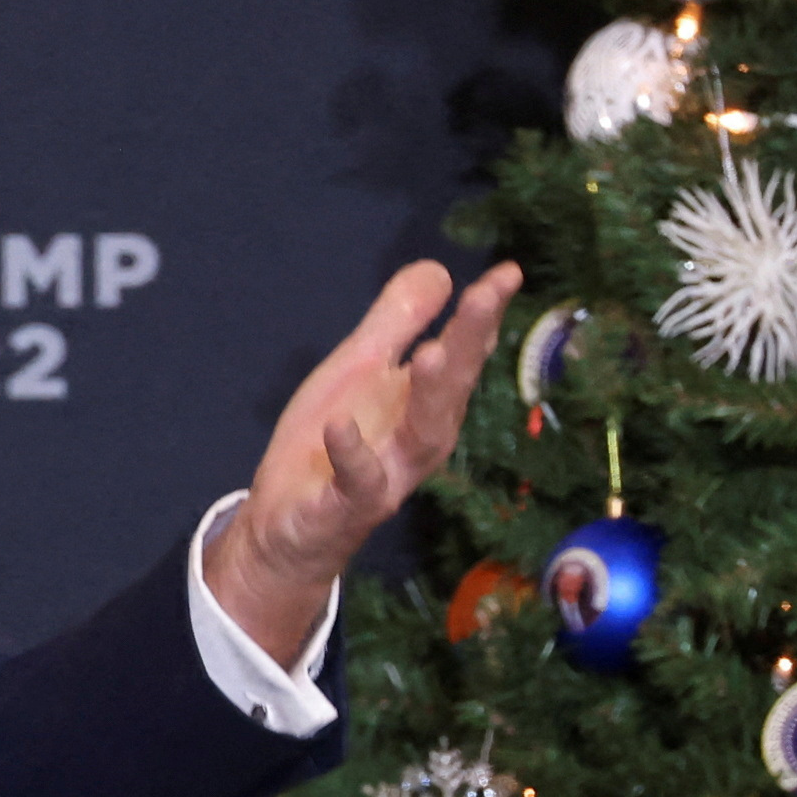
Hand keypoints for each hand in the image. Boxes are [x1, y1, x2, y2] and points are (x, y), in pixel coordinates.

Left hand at [207, 258, 520, 671]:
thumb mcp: (358, 370)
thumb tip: (442, 268)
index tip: (508, 272)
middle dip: (470, 343)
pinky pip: (354, 486)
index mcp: (424, 404)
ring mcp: (386, 477)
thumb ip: (397, 323)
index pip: (463, 353)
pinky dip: (351, 458)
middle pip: (452, 390)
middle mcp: (418, 441)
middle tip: (484, 295)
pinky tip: (340, 427)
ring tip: (434, 352)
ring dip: (430, 397)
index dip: (483, 314)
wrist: (287, 527)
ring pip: (421, 438)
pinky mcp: (343, 509)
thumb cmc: (331, 446)